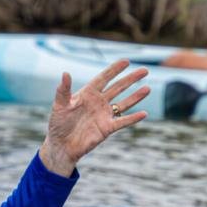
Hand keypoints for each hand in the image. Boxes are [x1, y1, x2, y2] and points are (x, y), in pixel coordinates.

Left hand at [39, 60, 149, 176]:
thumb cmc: (58, 124)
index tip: (126, 61)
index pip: (104, 78)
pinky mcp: (107, 128)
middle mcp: (98, 102)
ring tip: (148, 88)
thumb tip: (65, 73)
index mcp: (87, 93)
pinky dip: (133, 118)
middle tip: (145, 70)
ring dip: (136, 96)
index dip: (114, 70)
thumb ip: (63, 90)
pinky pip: (123, 122)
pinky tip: (144, 113)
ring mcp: (104, 114)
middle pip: (118, 88)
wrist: (61, 145)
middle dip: (131, 79)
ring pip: (123, 103)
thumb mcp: (60, 105)